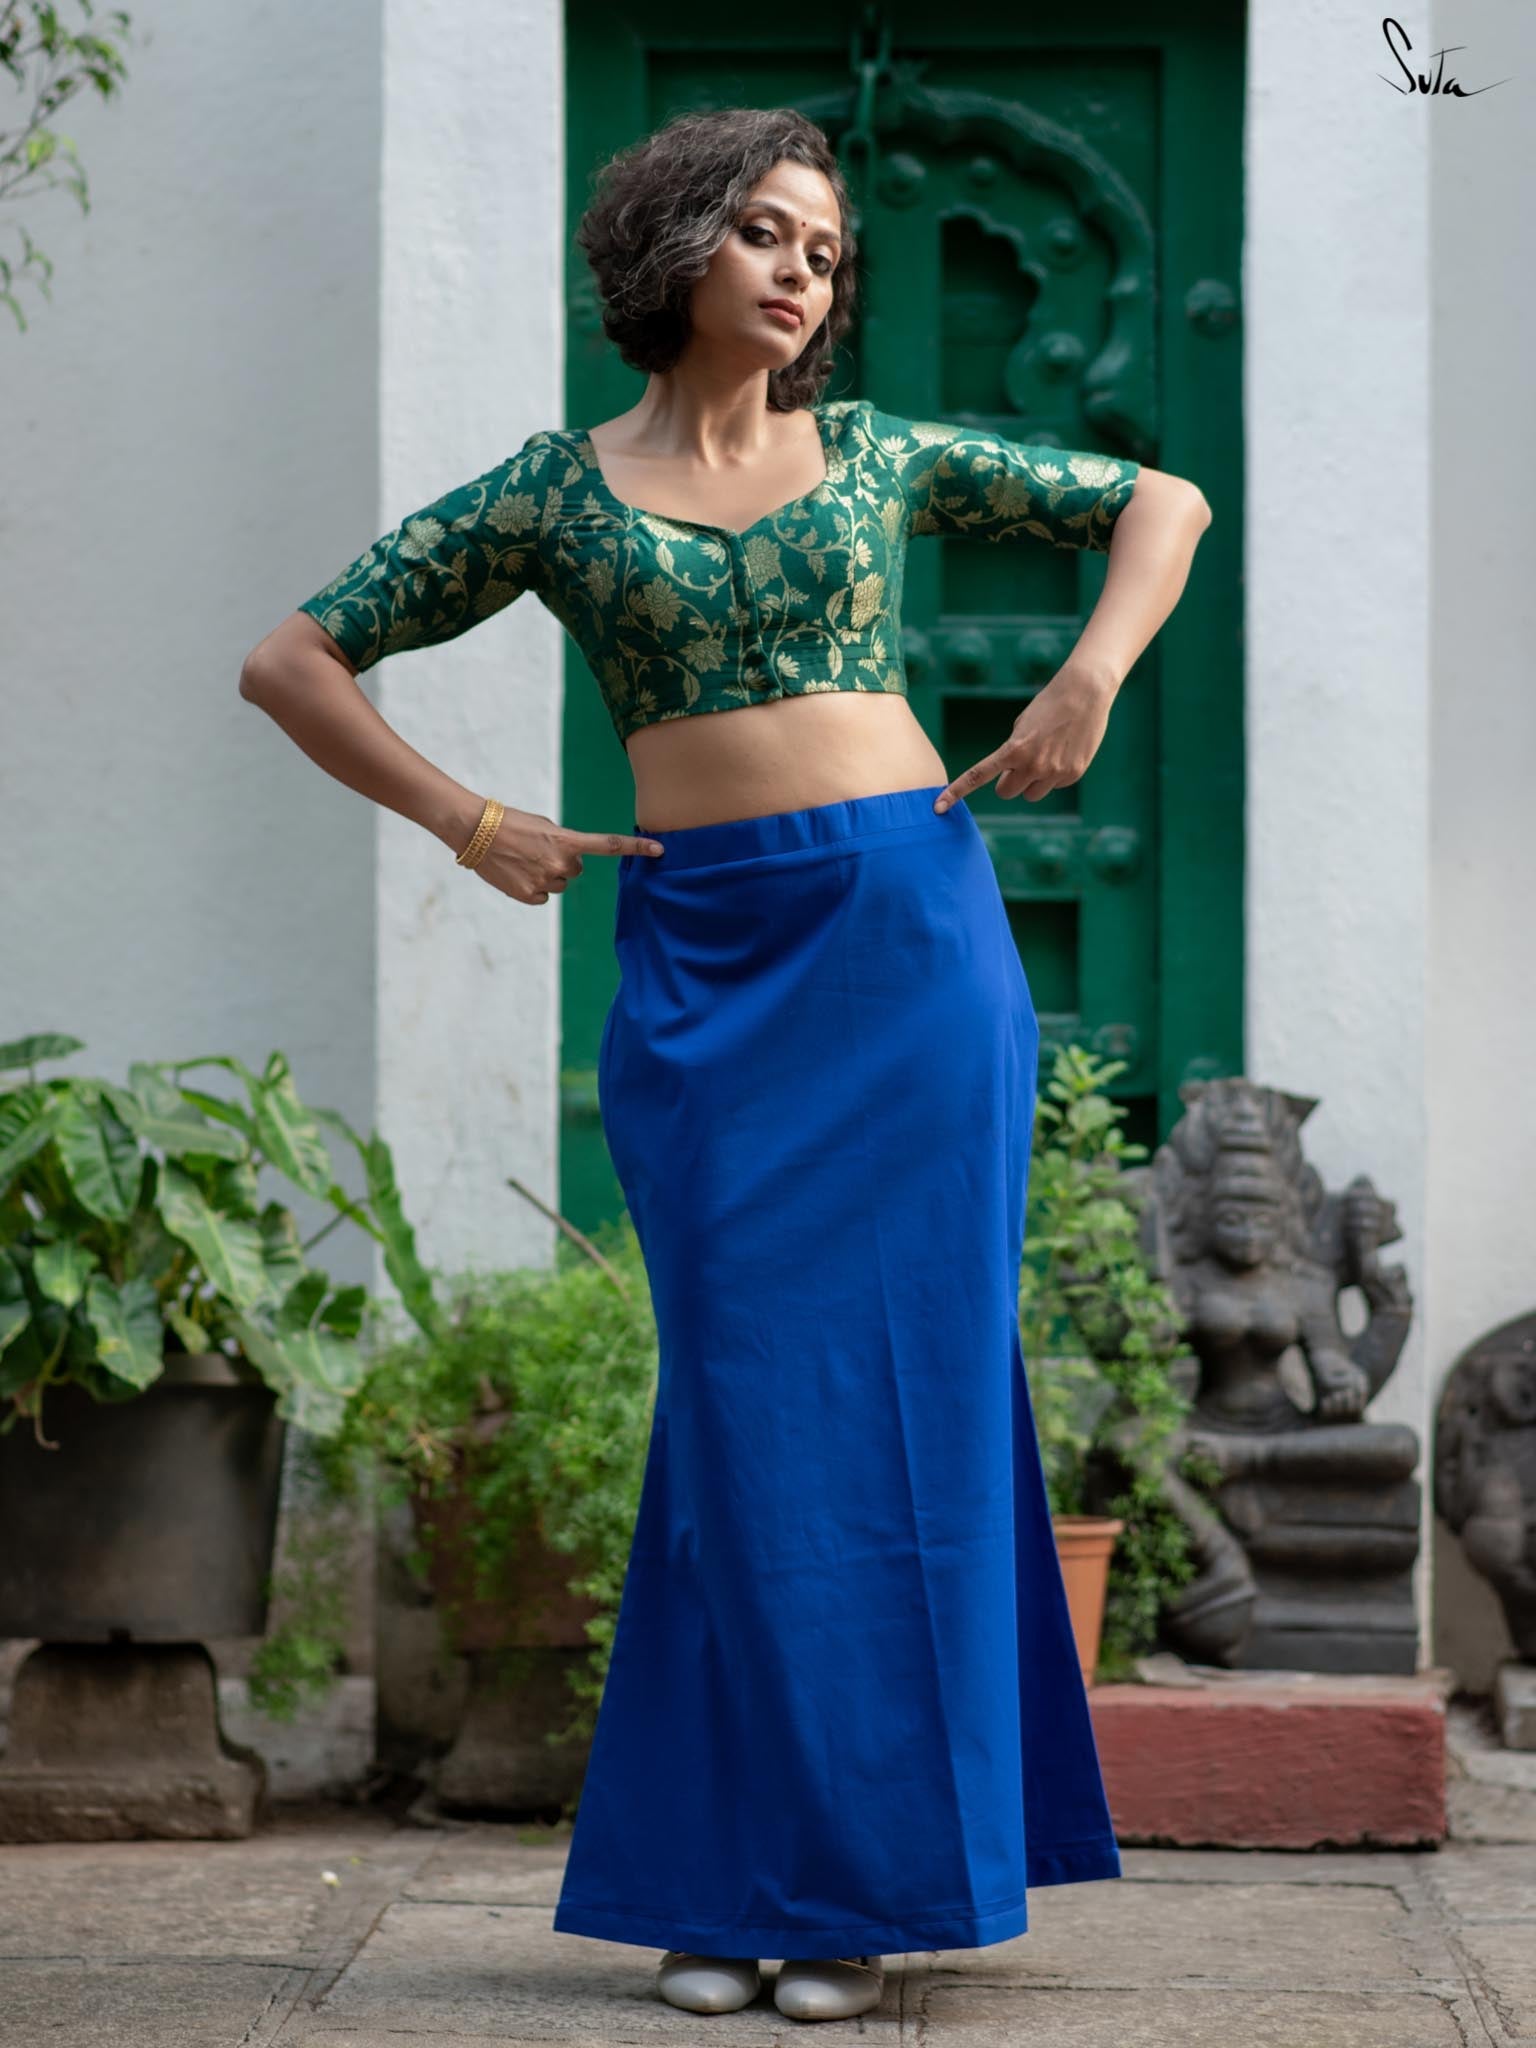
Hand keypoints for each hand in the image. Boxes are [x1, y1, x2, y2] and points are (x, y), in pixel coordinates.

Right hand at [471, 806, 663, 905]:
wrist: (476, 831)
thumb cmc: (510, 823)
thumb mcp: (545, 825)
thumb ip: (565, 842)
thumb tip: (571, 861)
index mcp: (567, 841)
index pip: (609, 845)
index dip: (636, 848)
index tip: (660, 850)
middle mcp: (561, 864)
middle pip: (577, 870)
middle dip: (563, 861)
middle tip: (538, 850)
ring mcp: (546, 881)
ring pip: (560, 883)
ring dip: (548, 874)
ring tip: (524, 860)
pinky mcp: (530, 895)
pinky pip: (544, 896)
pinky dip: (534, 887)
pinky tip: (518, 873)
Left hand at [933, 661, 1117, 811]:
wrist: (1085, 692)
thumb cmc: (1049, 704)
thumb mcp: (1022, 725)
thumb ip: (1012, 752)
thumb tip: (1012, 776)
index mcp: (1013, 749)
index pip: (978, 776)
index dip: (956, 792)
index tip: (938, 807)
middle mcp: (1033, 765)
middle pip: (1007, 793)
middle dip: (1009, 782)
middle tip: (1017, 765)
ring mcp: (1054, 773)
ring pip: (1031, 794)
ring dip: (1032, 782)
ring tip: (1045, 756)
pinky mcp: (1072, 774)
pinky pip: (1054, 786)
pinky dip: (1055, 775)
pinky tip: (1064, 752)